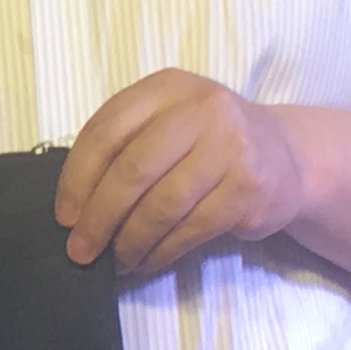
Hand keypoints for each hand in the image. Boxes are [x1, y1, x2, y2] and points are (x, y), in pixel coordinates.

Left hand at [55, 69, 306, 274]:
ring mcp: (230, 148)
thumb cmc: (207, 143)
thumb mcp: (167, 123)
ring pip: (163, 205)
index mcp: (167, 88)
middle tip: (80, 250)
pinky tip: (146, 261)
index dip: (77, 177)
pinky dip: (162, 251)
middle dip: (100, 217)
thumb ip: (125, 147)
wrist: (285, 157)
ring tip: (116, 261)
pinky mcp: (249, 188)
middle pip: (133, 169)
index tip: (65, 216)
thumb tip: (76, 208)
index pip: (107, 130)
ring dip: (131, 241)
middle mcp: (201, 109)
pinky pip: (192, 228)